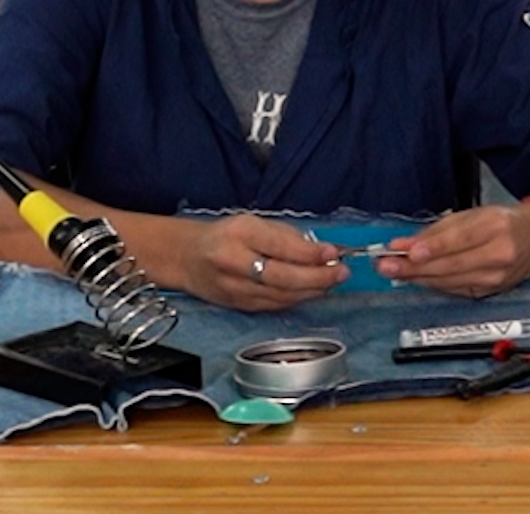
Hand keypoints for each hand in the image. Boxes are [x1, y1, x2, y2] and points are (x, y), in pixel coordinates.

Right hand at [180, 213, 345, 310]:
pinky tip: (312, 291)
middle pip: (283, 277)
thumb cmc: (225, 235)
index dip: (311, 253)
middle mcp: (234, 262)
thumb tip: (323, 251)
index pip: (281, 246)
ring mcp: (235, 288)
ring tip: (333, 281)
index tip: (334, 253)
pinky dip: (297, 299)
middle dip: (318, 277)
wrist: (187, 257)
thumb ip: (287, 236)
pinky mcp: (238, 306)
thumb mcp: (254, 223)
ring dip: (312, 290)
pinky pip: (275, 305)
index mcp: (240, 233)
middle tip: (342, 273)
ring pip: (282, 295)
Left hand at [373, 204, 529, 297]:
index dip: (433, 248)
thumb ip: (437, 230)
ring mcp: (496, 277)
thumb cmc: (503, 222)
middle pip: (451, 265)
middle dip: (415, 267)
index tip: (408, 251)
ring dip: (418, 278)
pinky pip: (454, 289)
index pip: (460, 239)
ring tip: (393, 272)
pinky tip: (416, 278)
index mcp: (497, 227)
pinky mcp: (490, 292)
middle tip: (386, 265)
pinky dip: (433, 284)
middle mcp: (500, 254)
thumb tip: (403, 244)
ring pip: (450, 281)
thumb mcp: (472, 215)